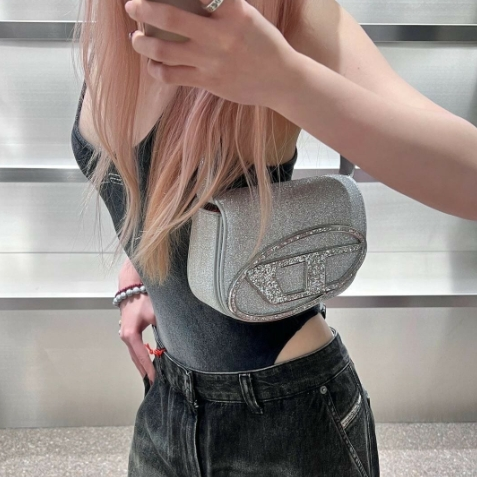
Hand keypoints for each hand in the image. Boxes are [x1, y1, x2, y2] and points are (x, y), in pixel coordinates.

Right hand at [118, 290, 157, 385]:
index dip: (149, 369)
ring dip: (142, 366)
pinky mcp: (128, 332)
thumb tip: (173, 340)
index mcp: (131, 335)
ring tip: (151, 378)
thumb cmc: (141, 299)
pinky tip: (147, 362)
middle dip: (145, 372)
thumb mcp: (155, 313)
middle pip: (136, 359)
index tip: (155, 380)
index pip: (142, 357)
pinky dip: (140, 357)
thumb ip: (164, 327)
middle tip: (153, 384)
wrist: (131, 287)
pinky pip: (134, 349)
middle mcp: (126, 337)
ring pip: (134, 355)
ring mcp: (125, 335)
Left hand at [125, 0, 298, 107]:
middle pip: (170, 17)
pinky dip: (157, 70)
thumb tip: (193, 3)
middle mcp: (220, 35)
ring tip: (136, 40)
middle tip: (131, 6)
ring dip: (143, 44)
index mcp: (234, 12)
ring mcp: (212, 60)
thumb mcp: (248, 16)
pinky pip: (173, 76)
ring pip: (165, 50)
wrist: (281, 79)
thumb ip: (222, 7)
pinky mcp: (208, 81)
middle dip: (143, 8)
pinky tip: (153, 65)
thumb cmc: (264, 45)